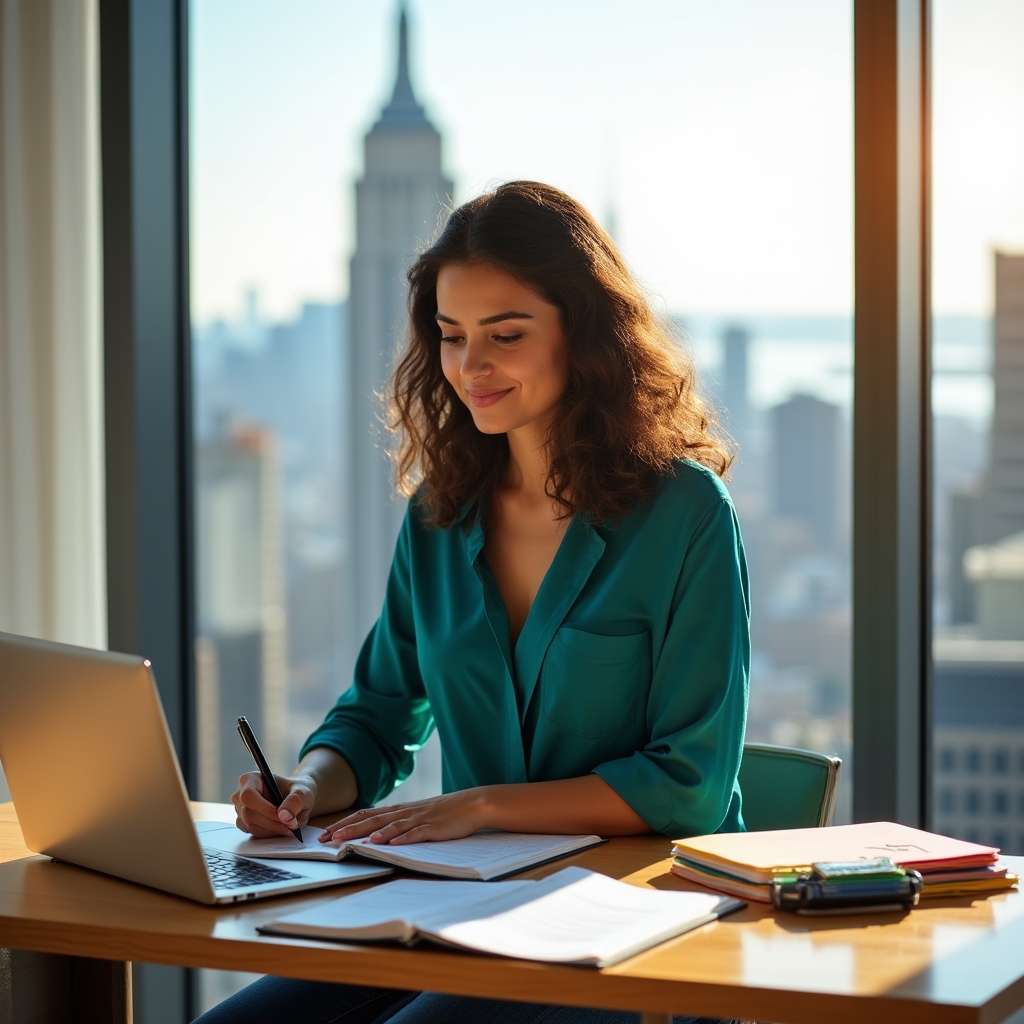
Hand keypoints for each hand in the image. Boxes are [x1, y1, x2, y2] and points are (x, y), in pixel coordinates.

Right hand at [232, 771, 316, 838]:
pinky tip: (281, 827)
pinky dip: (270, 834)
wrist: (298, 800)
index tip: (283, 816)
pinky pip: (254, 834)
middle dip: (272, 822)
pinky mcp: (245, 823)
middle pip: (249, 814)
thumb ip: (295, 801)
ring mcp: (241, 810)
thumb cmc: (298, 791)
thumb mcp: (303, 792)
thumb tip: (284, 816)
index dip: (264, 808)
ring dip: (272, 829)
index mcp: (252, 779)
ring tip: (289, 825)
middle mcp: (241, 794)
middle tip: (292, 825)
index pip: (248, 796)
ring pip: (251, 826)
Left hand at [319, 789, 492, 845]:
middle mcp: (406, 812)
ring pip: (388, 825)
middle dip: (347, 829)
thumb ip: (400, 823)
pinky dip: (401, 838)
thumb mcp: (419, 816)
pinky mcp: (434, 828)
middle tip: (326, 838)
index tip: (326, 832)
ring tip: (349, 840)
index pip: (367, 814)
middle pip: (372, 819)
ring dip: (367, 833)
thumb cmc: (446, 813)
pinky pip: (415, 833)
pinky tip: (388, 844)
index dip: (346, 822)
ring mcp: (419, 819)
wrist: (474, 803)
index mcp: (400, 810)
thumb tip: (378, 834)